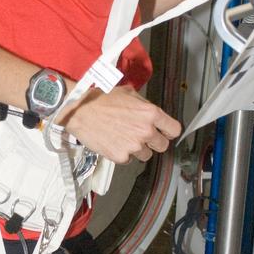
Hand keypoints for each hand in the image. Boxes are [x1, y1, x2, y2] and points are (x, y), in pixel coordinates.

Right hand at [61, 86, 180, 163]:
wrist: (80, 111)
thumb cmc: (102, 99)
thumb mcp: (129, 93)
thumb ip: (144, 105)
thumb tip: (150, 114)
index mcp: (151, 113)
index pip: (174, 130)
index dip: (168, 131)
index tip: (163, 132)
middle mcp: (146, 131)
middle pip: (162, 146)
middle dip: (154, 142)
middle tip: (141, 136)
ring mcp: (133, 146)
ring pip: (146, 155)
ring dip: (138, 149)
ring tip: (123, 138)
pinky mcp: (120, 157)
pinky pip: (129, 160)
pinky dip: (123, 154)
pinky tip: (113, 142)